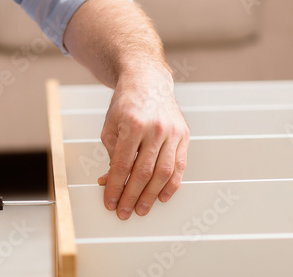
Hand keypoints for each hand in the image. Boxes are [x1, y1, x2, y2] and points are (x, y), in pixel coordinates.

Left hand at [97, 67, 188, 219]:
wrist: (148, 81)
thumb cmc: (126, 103)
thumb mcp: (110, 125)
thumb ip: (110, 153)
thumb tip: (108, 181)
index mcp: (132, 123)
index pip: (122, 164)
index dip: (115, 187)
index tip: (110, 202)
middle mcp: (155, 128)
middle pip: (143, 172)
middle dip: (132, 196)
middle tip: (125, 212)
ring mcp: (172, 132)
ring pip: (163, 172)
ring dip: (152, 195)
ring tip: (142, 209)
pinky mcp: (184, 135)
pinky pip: (180, 165)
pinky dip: (172, 184)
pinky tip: (162, 196)